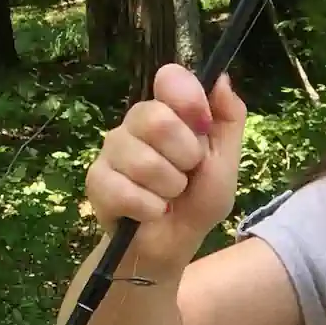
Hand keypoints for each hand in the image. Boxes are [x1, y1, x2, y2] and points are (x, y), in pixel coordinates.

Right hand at [86, 64, 246, 272]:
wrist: (171, 246)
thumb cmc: (196, 201)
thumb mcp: (225, 162)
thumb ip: (228, 120)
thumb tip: (220, 78)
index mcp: (167, 111)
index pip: (170, 78)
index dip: (188, 100)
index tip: (202, 125)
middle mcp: (135, 124)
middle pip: (157, 119)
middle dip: (185, 156)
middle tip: (187, 173)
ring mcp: (112, 151)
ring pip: (144, 160)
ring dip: (169, 188)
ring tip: (169, 196)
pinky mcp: (97, 181)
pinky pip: (126, 191)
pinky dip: (149, 208)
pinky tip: (151, 212)